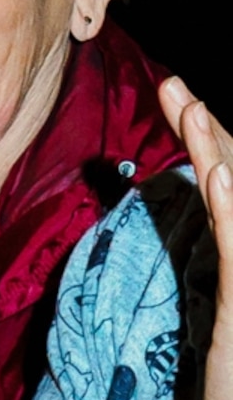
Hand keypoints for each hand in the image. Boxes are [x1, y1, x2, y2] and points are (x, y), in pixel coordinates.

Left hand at [160, 76, 232, 399]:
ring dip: (214, 153)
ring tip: (191, 109)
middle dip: (205, 131)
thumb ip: (215, 262)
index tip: (177, 96)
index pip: (227, 185)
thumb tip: (204, 214)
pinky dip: (232, 208)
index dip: (205, 140)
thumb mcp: (221, 314)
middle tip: (173, 85)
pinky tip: (220, 175)